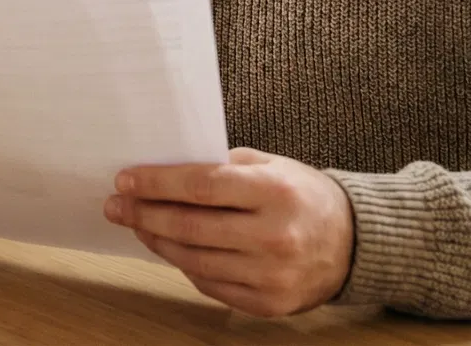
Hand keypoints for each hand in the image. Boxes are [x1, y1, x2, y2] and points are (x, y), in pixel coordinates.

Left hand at [104, 147, 354, 316]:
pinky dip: (183, 266)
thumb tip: (163, 170)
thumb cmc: (302, 195)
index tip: (124, 179)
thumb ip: (221, 166)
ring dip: (157, 240)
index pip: (200, 186)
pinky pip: (210, 285)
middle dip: (144, 213)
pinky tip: (169, 247)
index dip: (156, 183)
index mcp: (274, 192)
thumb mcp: (269, 165)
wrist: (354, 243)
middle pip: (190, 226)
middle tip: (115, 204)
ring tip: (136, 224)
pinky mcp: (269, 305)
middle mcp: (274, 237)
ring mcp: (272, 276)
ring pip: (194, 260)